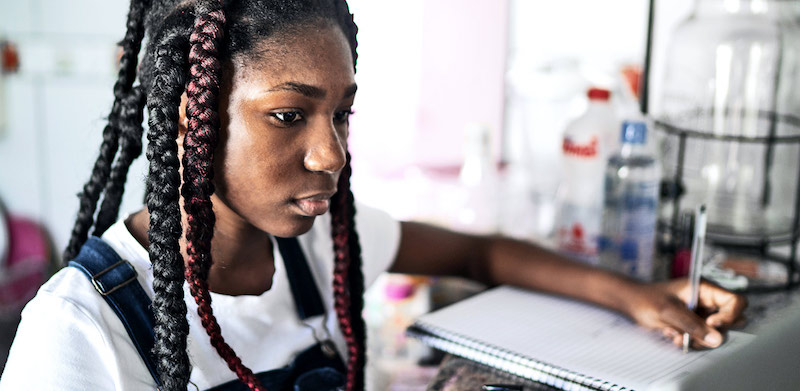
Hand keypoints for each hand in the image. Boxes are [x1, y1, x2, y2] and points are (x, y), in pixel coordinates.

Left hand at [624, 278, 746, 348]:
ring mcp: (702, 313)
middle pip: (731, 320)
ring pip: (716, 333)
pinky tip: (674, 336)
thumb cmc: (646, 299)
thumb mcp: (668, 311)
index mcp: (705, 289)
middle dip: (713, 332)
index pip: (736, 301)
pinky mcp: (695, 324)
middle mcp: (708, 301)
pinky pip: (703, 338)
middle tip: (694, 335)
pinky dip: (692, 341)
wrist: (631, 304)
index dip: (730, 315)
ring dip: (699, 339)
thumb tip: (717, 339)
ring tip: (678, 336)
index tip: (711, 324)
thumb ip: (692, 325)